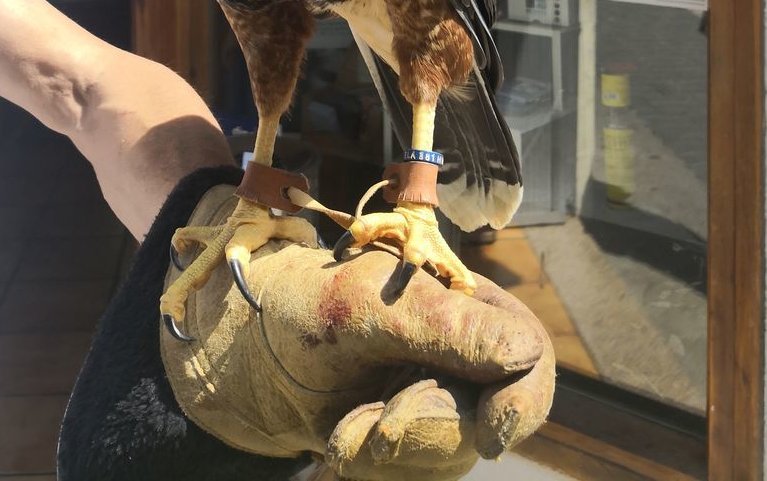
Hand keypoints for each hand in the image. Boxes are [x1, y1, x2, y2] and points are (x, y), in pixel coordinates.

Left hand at [161, 185, 554, 478]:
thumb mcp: (365, 306)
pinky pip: (413, 474)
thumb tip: (527, 355)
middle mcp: (459, 352)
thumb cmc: (300, 302)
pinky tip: (340, 441)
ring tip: (343, 428)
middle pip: (491, 418)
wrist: (238, 348)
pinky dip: (372, 465)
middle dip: (426, 429)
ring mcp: (434, 399)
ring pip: (452, 456)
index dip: (523, 399)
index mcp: (460, 302)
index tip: (489, 433)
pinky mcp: (406, 439)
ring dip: (388, 451)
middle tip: (367, 425)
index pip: (529, 355)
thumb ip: (446, 327)